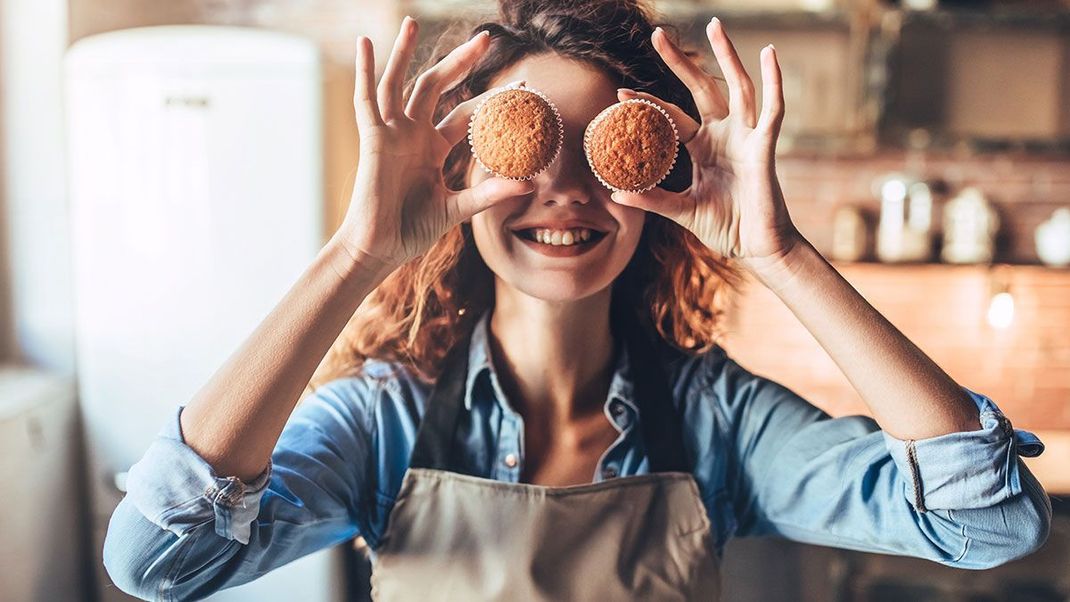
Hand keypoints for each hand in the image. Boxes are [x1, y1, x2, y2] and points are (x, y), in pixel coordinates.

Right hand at [337, 17, 534, 269]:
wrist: (380, 249)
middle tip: (486, 37)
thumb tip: (530, 185)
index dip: (491, 99)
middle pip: (437, 86)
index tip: (522, 86)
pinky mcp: (372, 139)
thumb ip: (489, 194)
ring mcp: (391, 134)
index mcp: (433, 148)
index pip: (466, 114)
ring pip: (399, 83)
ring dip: (404, 52)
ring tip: (412, 22)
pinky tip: (365, 43)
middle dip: (460, 62)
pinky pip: (367, 99)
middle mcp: (413, 134)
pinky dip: (365, 71)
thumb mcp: (457, 209)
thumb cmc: (412, 230)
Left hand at [610, 18, 800, 268]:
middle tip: (657, 34)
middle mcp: (724, 135)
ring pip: (737, 86)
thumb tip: (616, 193)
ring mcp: (745, 138)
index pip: (671, 117)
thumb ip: (653, 199)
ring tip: (714, 25)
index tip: (620, 93)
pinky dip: (774, 81)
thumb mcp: (682, 211)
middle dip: (680, 62)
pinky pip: (771, 109)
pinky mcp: (764, 146)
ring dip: (727, 55)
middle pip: (701, 88)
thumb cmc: (725, 228)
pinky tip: (769, 54)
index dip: (648, 103)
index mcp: (702, 148)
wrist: (757, 249)